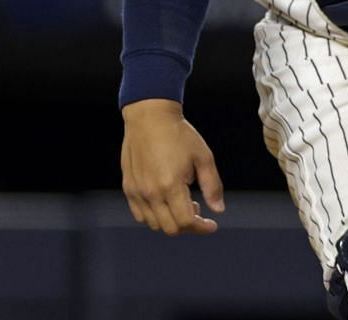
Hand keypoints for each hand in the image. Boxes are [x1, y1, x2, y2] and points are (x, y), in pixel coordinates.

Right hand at [121, 99, 223, 234]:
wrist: (150, 118)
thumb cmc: (180, 135)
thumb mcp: (203, 157)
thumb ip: (212, 186)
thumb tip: (219, 210)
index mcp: (171, 185)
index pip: (186, 222)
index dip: (201, 228)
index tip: (212, 225)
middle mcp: (151, 193)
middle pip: (170, 228)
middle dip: (188, 226)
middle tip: (199, 210)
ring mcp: (137, 192)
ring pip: (154, 224)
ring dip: (171, 221)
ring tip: (183, 202)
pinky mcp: (129, 188)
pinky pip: (140, 214)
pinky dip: (155, 216)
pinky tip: (166, 201)